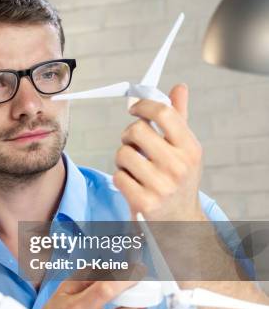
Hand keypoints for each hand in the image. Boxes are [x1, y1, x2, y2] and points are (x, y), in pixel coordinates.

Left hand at [113, 84, 206, 220]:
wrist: (179, 221)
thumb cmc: (178, 179)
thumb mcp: (184, 149)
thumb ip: (179, 118)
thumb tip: (178, 87)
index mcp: (190, 148)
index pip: (163, 113)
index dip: (143, 106)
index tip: (135, 110)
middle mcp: (179, 166)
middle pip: (136, 131)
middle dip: (128, 135)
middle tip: (131, 143)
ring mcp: (162, 186)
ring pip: (123, 154)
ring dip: (123, 159)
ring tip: (134, 167)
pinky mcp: (144, 202)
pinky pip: (118, 176)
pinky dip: (121, 178)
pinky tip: (133, 184)